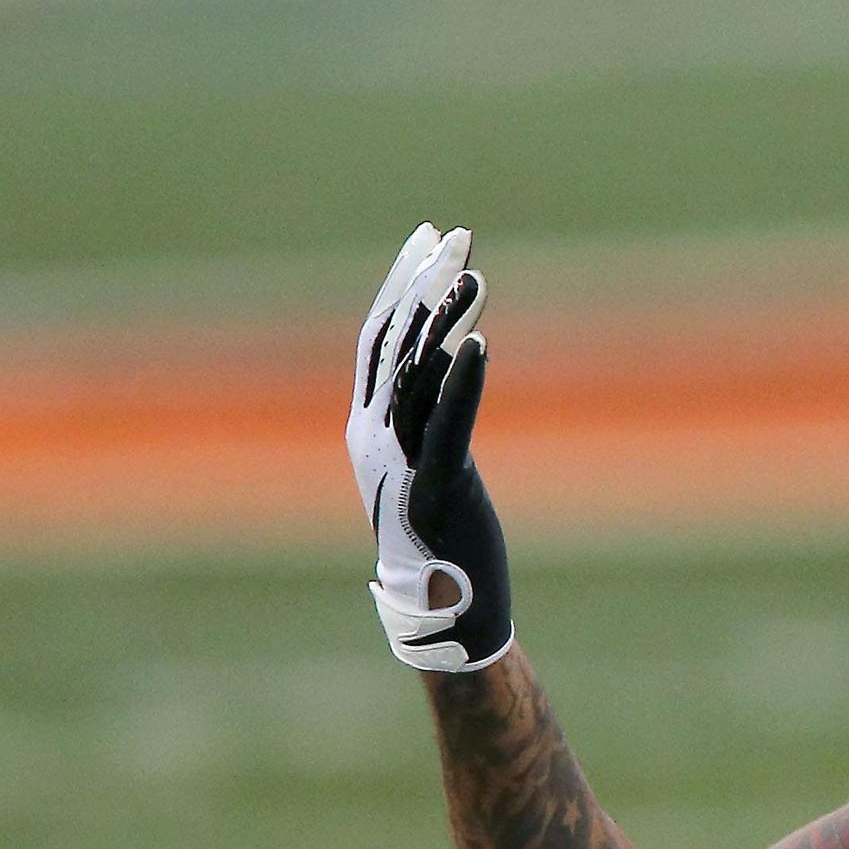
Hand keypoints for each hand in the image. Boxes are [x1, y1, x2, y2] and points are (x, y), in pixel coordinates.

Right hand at [347, 224, 513, 673]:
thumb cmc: (445, 540)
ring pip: (416, 375)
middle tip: (456, 233)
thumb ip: (428, 411)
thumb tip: (450, 353)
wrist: (448, 615)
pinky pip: (445, 425)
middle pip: (394, 342)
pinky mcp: (435, 489)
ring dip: (445, 320)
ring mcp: (400, 462)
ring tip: (472, 273)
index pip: (379, 338)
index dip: (401, 283)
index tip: (428, 236)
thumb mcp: (431, 461)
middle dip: (423, 282)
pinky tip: (481, 342)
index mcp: (367, 428)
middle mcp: (373, 437)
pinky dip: (462, 382)